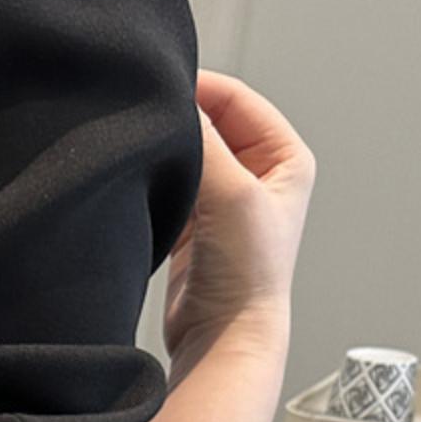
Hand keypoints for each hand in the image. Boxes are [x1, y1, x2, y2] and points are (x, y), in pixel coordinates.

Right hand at [163, 69, 316, 373]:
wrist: (224, 337)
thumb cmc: (246, 275)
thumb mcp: (233, 195)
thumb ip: (206, 145)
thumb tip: (176, 103)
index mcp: (285, 158)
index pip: (237, 101)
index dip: (200, 87)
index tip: (159, 84)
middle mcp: (257, 176)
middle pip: (210, 125)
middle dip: (179, 120)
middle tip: (141, 115)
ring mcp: (223, 202)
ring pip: (188, 156)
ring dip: (166, 152)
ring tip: (136, 147)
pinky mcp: (192, 227)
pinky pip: (172, 186)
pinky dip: (156, 180)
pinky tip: (137, 180)